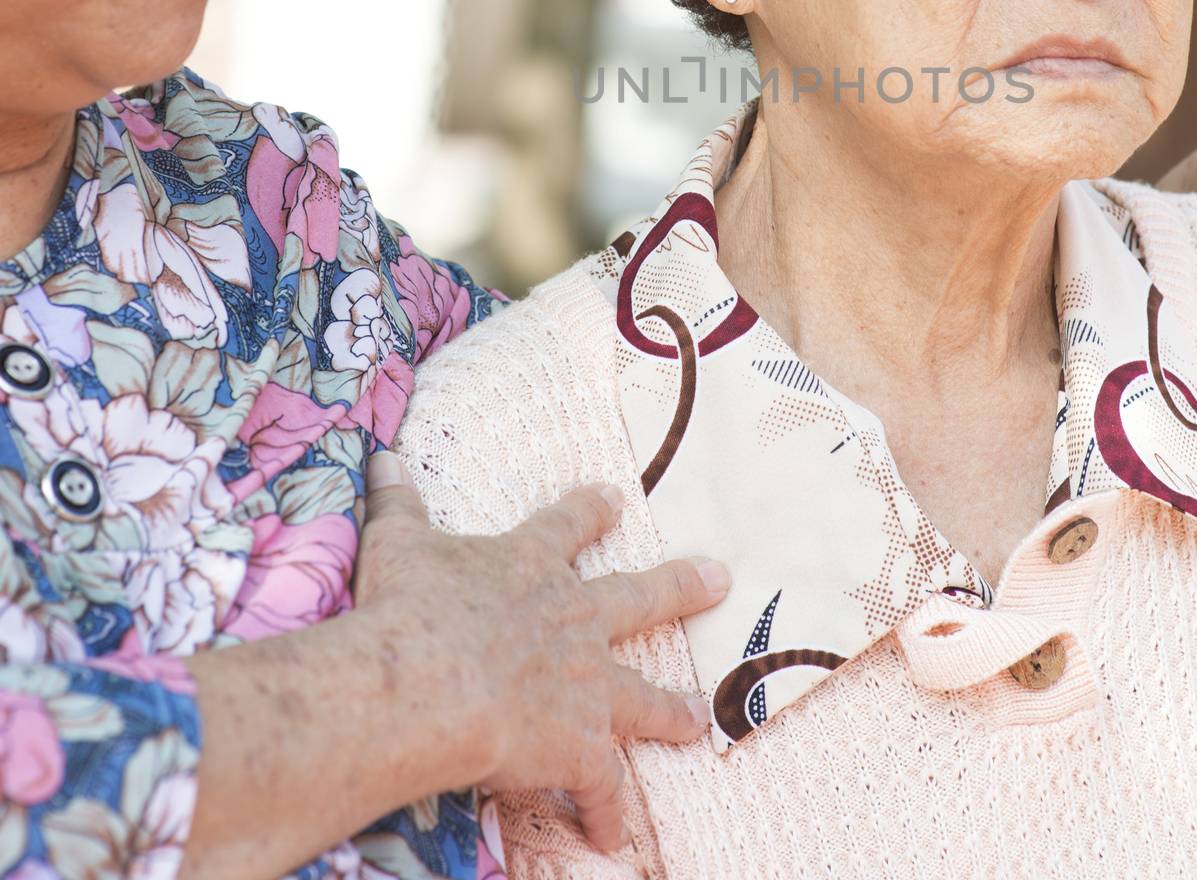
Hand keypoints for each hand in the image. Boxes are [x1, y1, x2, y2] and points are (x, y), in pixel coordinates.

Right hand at [356, 454, 728, 851]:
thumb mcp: (398, 543)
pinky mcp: (582, 746)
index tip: (617, 501)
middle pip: (640, 597)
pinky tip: (614, 835)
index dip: (592, 512)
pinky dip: (608, 811)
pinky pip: (604, 787)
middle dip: (682, 586)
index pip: (568, 526)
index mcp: (530, 566)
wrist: (429, 683)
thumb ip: (399, 501)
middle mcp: (572, 619)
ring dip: (672, 710)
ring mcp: (586, 684)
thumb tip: (385, 454)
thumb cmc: (408, 608)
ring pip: (644, 697)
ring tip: (700, 718)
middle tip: (720, 578)